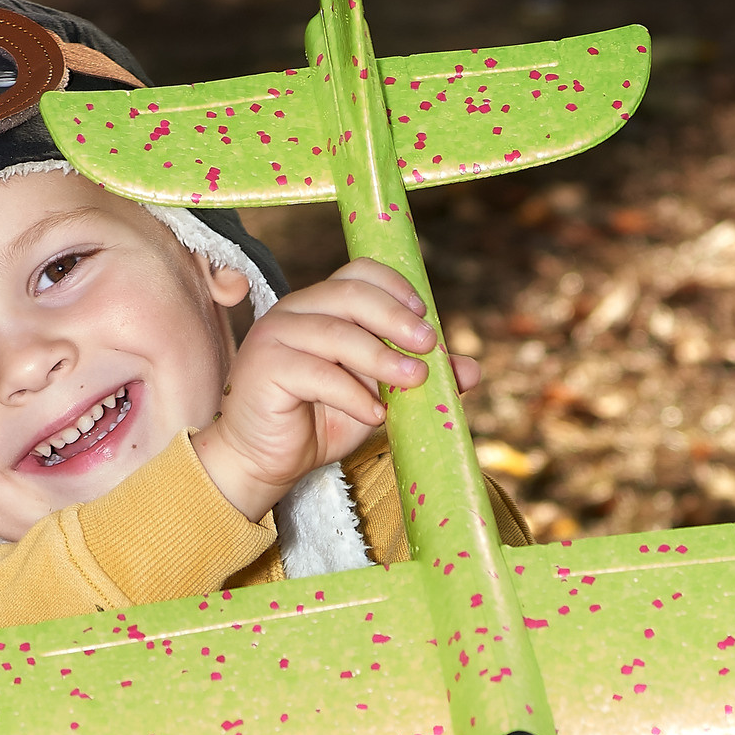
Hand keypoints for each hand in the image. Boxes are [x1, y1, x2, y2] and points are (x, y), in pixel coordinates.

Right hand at [192, 259, 481, 520]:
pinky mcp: (263, 368)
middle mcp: (295, 310)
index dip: (394, 288)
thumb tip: (471, 370)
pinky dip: (351, 394)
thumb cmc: (317, 422)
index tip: (426, 317)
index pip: (359, 274)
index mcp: (321, 305)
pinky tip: (375, 415)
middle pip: (350, 294)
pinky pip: (316, 373)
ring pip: (336, 334)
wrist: (264, 461)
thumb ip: (413, 376)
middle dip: (396, 318)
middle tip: (428, 345)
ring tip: (414, 381)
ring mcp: (275, 336)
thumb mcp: (376, 396)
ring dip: (382, 358)